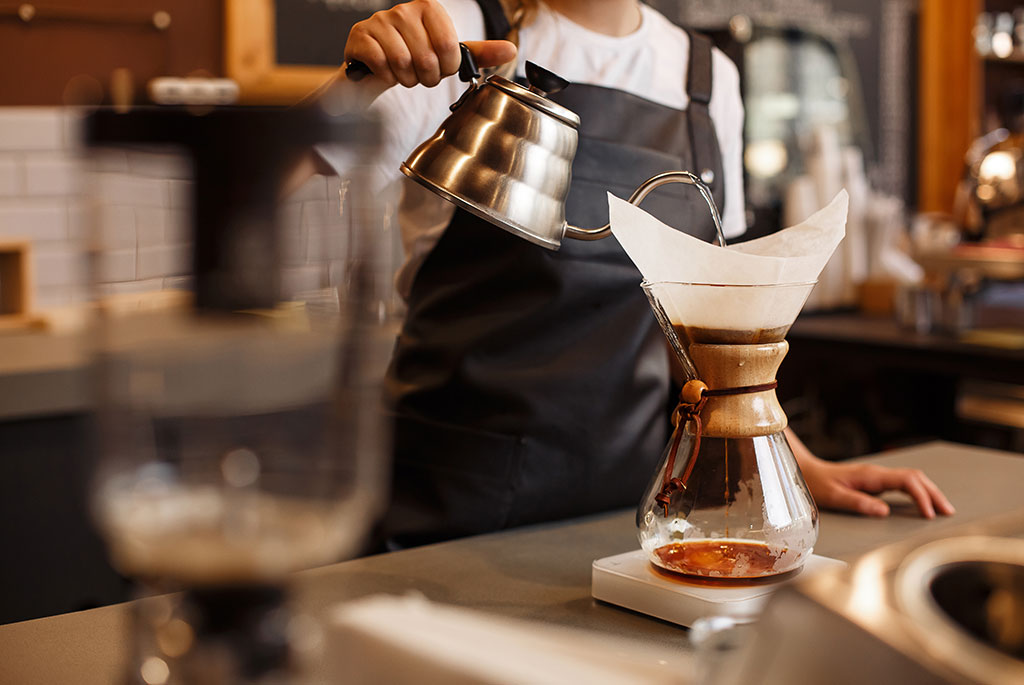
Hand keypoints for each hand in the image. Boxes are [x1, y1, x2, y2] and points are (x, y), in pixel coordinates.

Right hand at [344, 0, 516, 88]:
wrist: (376, 66)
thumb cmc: (415, 57)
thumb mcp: (449, 54)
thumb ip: (479, 53)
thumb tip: (511, 50)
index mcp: (429, 8)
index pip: (449, 47)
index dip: (446, 67)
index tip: (440, 67)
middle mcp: (404, 10)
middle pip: (427, 58)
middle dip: (426, 77)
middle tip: (421, 74)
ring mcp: (380, 21)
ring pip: (403, 64)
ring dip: (406, 80)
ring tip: (404, 74)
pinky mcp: (360, 36)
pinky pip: (382, 66)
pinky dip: (386, 77)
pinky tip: (386, 72)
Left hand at [799, 458, 955, 518]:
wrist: (806, 471)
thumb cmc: (817, 484)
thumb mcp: (833, 496)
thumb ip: (857, 503)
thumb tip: (883, 512)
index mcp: (870, 476)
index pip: (906, 481)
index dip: (921, 497)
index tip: (928, 514)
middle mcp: (877, 473)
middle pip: (915, 477)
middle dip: (934, 494)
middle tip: (948, 512)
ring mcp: (878, 476)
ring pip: (912, 479)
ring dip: (929, 492)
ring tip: (943, 510)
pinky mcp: (876, 481)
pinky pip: (904, 484)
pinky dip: (918, 492)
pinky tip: (924, 504)